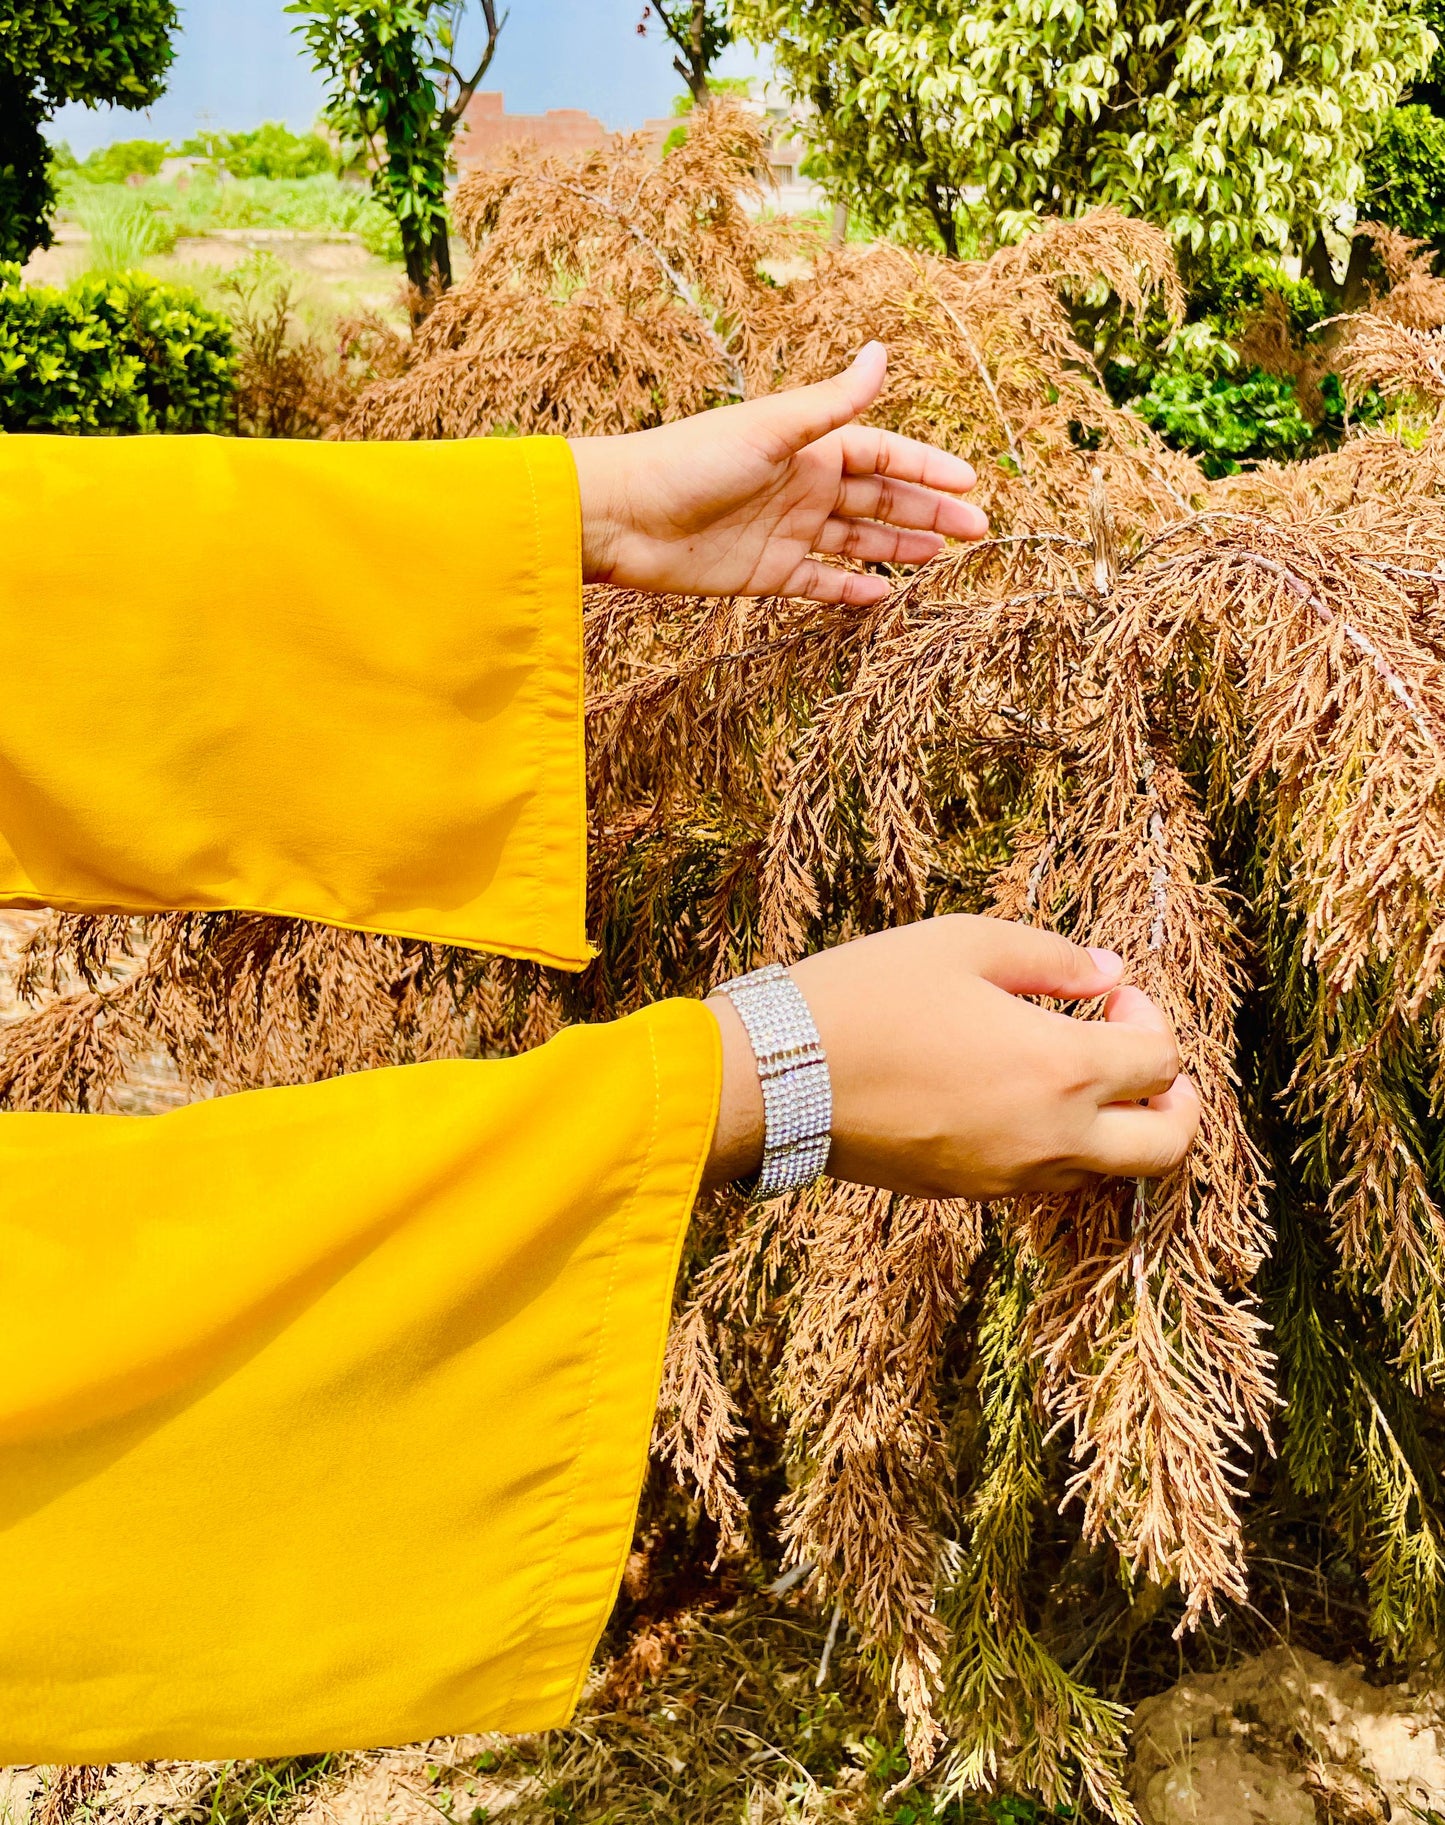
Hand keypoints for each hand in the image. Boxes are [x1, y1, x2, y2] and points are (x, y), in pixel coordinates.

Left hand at [568, 343, 988, 606]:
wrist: (625, 516)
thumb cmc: (691, 460)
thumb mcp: (771, 428)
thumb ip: (832, 402)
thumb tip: (881, 351)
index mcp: (808, 446)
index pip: (882, 454)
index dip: (926, 468)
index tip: (969, 483)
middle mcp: (802, 486)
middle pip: (879, 499)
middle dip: (927, 512)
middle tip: (976, 531)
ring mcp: (785, 531)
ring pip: (856, 541)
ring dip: (897, 547)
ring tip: (941, 560)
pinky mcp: (764, 573)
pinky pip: (819, 582)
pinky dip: (850, 590)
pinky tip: (884, 597)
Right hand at [703, 916, 1200, 1198]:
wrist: (779, 1076)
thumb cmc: (868, 995)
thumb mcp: (963, 943)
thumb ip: (1052, 956)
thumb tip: (1108, 972)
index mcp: (1062, 1068)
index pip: (1163, 1063)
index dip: (1152, 1023)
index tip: (1111, 997)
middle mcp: (1050, 1138)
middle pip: (1166, 1148)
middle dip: (1177, 1104)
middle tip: (1147, 1065)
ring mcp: (1009, 1175)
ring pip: (1105, 1172)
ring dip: (1115, 1127)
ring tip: (1072, 1076)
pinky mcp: (966, 1192)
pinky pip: (1041, 1179)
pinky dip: (1056, 1147)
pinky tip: (1013, 1100)